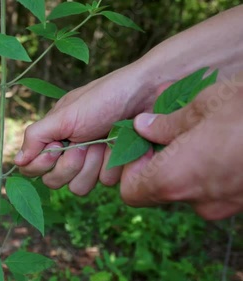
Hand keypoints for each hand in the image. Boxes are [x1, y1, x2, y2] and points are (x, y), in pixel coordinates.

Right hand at [14, 63, 162, 194]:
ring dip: (93, 165)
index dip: (44, 162)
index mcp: (54, 136)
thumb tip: (17, 162)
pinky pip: (105, 183)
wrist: (149, 94)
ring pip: (79, 187)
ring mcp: (92, 161)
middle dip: (71, 164)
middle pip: (55, 182)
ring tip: (105, 142)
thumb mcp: (66, 114)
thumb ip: (37, 136)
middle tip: (85, 142)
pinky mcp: (113, 167)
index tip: (58, 146)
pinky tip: (120, 146)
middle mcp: (70, 151)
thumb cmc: (105, 97)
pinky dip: (113, 165)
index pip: (33, 167)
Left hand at [122, 72, 242, 219]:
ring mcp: (226, 204)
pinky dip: (211, 166)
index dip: (131, 168)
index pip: (132, 192)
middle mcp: (200, 200)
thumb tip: (143, 126)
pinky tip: (222, 138)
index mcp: (176, 179)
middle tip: (168, 125)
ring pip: (190, 186)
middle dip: (160, 157)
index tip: (142, 141)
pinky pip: (216, 186)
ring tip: (198, 124)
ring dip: (187, 158)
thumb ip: (166, 122)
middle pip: (161, 188)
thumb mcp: (202, 104)